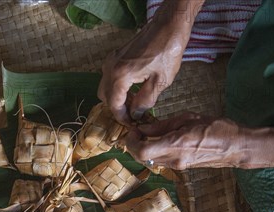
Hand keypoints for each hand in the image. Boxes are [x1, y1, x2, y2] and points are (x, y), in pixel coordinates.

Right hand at [98, 0, 202, 123]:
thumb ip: (145, 101)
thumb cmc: (167, 51)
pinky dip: (117, 87)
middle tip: (132, 115)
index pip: (113, 104)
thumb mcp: (160, 82)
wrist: (168, 25)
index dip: (122, 117)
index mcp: (120, 76)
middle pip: (105, 96)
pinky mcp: (116, 55)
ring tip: (134, 103)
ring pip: (105, 86)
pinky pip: (110, 76)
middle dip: (117, 108)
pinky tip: (134, 89)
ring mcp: (111, 60)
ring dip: (117, 97)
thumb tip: (136, 114)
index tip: (131, 124)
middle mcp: (110, 67)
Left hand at [124, 113, 241, 169]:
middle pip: (141, 158)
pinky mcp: (181, 167)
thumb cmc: (216, 128)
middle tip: (136, 131)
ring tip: (146, 133)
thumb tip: (143, 128)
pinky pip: (160, 161)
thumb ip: (162, 125)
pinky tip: (158, 140)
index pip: (141, 150)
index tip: (133, 130)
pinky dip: (153, 151)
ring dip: (142, 148)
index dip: (131, 141)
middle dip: (133, 144)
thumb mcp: (188, 118)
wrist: (236, 147)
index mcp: (175, 145)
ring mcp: (177, 166)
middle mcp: (174, 159)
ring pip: (149, 160)